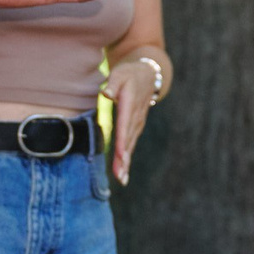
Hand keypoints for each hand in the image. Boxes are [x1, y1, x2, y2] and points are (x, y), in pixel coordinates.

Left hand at [101, 57, 159, 184]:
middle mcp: (135, 118)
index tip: (121, 157)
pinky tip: (123, 171)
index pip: (124, 126)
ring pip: (130, 145)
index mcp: (130, 105)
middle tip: (120, 177)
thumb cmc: (129, 74)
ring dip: (126, 163)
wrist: (148, 75)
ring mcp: (137, 123)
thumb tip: (106, 94)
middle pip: (128, 141)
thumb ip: (112, 83)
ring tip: (121, 179)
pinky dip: (127, 158)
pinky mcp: (136, 127)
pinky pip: (130, 144)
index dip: (122, 142)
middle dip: (124, 160)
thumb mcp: (120, 73)